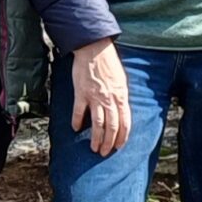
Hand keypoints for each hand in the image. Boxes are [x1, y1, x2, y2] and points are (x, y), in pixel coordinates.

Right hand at [71, 40, 131, 156]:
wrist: (94, 49)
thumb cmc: (109, 63)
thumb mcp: (121, 81)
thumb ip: (121, 97)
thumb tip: (121, 110)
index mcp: (121, 97)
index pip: (125, 123)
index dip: (122, 137)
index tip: (118, 146)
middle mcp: (109, 99)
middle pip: (111, 127)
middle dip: (108, 142)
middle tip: (104, 152)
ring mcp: (95, 97)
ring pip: (97, 123)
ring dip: (96, 138)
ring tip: (93, 148)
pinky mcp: (81, 93)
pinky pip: (79, 111)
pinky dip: (77, 121)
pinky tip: (76, 128)